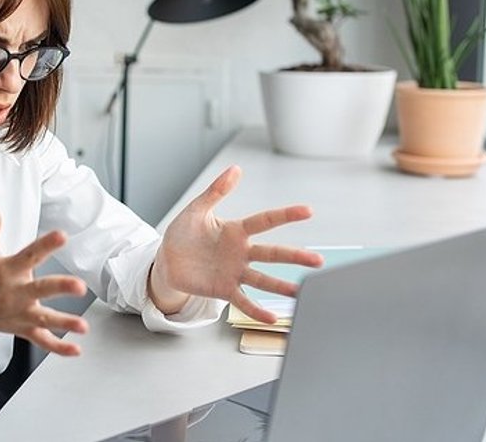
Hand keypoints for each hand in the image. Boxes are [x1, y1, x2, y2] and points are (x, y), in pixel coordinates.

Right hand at [0, 202, 89, 355]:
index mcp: (8, 270)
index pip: (30, 254)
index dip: (46, 244)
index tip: (62, 235)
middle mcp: (15, 293)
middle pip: (40, 290)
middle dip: (60, 288)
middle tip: (79, 286)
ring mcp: (20, 314)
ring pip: (45, 319)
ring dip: (64, 323)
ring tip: (83, 326)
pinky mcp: (23, 328)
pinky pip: (42, 340)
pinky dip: (58, 348)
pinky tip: (76, 349)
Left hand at [150, 166, 322, 322]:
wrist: (167, 261)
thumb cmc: (183, 233)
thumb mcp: (197, 210)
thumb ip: (216, 191)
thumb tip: (235, 169)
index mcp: (236, 230)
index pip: (265, 221)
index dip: (285, 215)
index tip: (308, 211)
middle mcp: (241, 253)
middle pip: (272, 254)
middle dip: (295, 256)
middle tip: (318, 261)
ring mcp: (235, 272)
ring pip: (263, 280)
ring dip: (282, 286)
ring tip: (301, 292)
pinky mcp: (224, 289)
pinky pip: (243, 301)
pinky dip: (257, 310)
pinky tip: (273, 317)